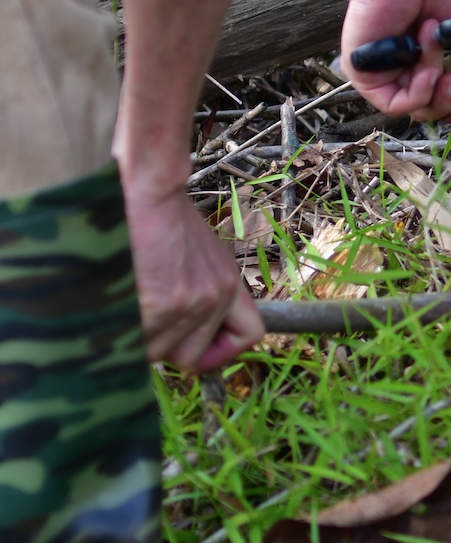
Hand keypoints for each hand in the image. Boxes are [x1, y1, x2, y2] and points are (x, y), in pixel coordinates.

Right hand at [123, 186, 263, 370]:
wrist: (145, 186)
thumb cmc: (158, 212)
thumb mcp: (196, 250)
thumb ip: (196, 286)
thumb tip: (175, 323)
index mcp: (228, 283)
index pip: (247, 334)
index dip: (220, 349)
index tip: (196, 347)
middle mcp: (215, 298)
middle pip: (190, 356)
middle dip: (164, 344)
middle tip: (143, 316)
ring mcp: (188, 305)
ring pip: (158, 354)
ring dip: (137, 339)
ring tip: (124, 301)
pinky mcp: (157, 307)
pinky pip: (135, 345)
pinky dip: (118, 333)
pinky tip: (110, 304)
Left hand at [341, 0, 450, 122]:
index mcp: (426, 57)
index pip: (442, 97)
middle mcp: (403, 68)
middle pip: (430, 110)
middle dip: (450, 102)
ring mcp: (384, 73)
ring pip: (416, 109)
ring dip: (435, 81)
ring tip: (435, 43)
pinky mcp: (365, 76)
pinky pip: (397, 105)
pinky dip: (419, 89)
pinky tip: (424, 61)